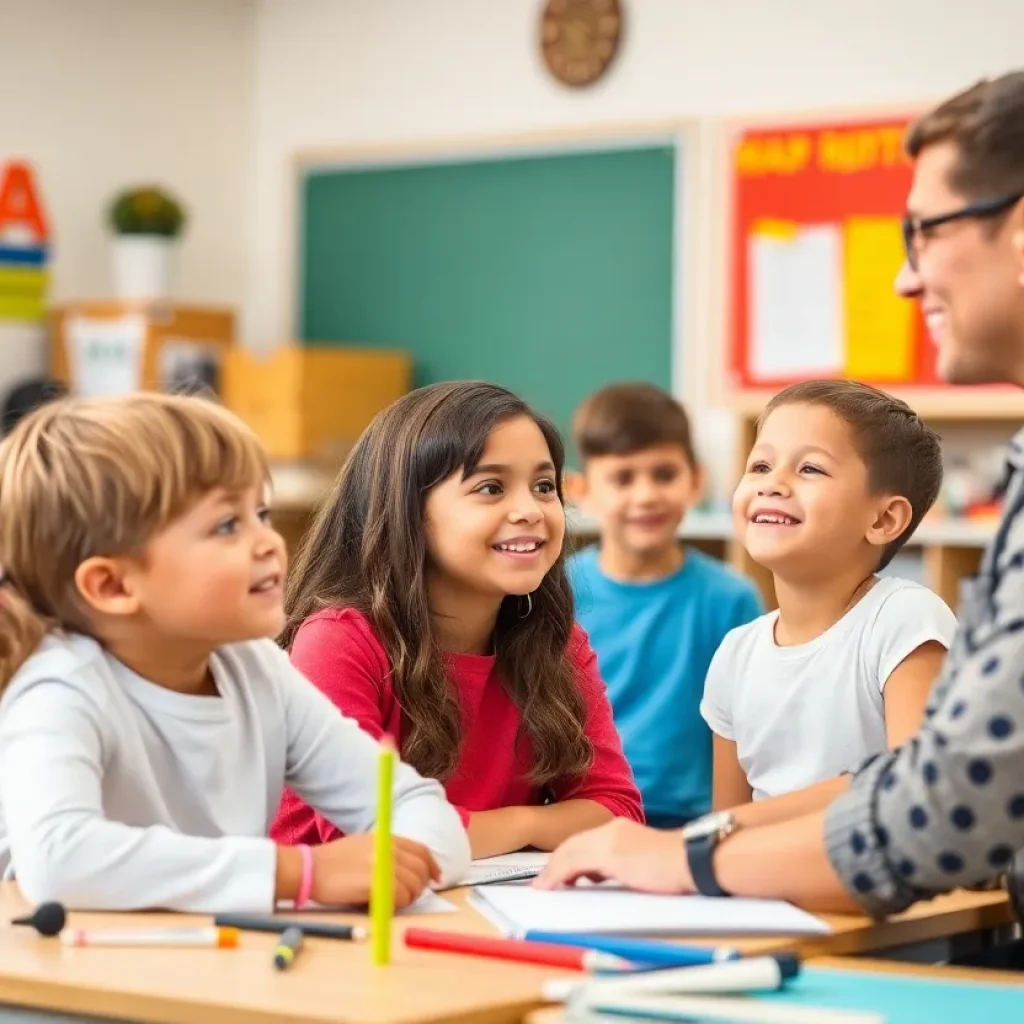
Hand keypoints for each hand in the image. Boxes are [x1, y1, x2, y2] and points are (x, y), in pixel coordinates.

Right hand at [311, 834, 440, 908]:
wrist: (309, 869)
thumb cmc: (333, 862)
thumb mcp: (364, 846)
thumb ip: (388, 853)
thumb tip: (408, 869)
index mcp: (387, 838)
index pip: (421, 851)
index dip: (432, 866)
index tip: (435, 878)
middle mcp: (389, 848)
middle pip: (421, 870)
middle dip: (419, 887)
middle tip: (408, 898)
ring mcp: (384, 864)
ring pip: (412, 887)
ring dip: (406, 899)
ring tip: (390, 903)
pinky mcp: (376, 882)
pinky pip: (399, 898)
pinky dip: (395, 907)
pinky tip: (381, 907)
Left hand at [534, 819, 693, 893]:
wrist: (694, 860)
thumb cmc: (677, 866)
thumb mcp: (642, 860)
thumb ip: (621, 862)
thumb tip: (602, 876)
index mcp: (620, 829)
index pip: (584, 841)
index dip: (567, 856)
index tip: (557, 871)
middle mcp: (611, 829)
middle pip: (572, 844)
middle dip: (554, 863)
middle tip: (543, 881)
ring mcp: (609, 839)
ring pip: (568, 852)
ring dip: (552, 869)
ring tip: (543, 886)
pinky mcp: (610, 854)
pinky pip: (572, 864)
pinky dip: (557, 874)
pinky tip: (549, 886)